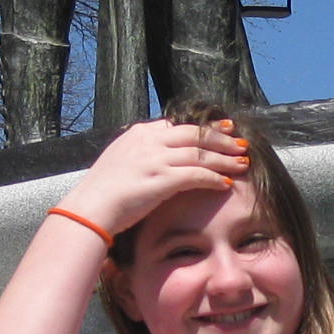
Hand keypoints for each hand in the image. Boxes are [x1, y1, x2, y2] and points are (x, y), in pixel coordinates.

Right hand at [57, 115, 247, 240]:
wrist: (91, 207)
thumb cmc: (102, 192)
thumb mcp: (120, 161)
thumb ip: (140, 154)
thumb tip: (157, 156)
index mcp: (140, 134)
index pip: (178, 126)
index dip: (203, 129)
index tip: (221, 129)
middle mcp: (150, 141)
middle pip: (195, 134)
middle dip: (221, 138)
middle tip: (240, 142)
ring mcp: (156, 158)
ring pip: (201, 154)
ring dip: (225, 158)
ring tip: (243, 163)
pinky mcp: (163, 178)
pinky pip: (197, 174)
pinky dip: (215, 178)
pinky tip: (227, 183)